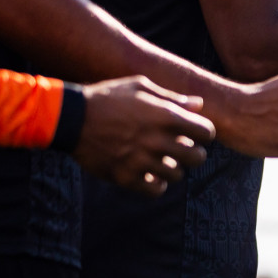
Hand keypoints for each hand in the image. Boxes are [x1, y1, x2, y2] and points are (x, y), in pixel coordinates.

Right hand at [71, 76, 214, 195]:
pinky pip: (155, 190)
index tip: (195, 132)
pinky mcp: (124, 176)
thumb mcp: (140, 87)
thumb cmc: (107, 98)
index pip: (207, 132)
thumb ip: (172, 98)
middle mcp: (157, 140)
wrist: (70, 118)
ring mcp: (141, 160)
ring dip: (173, 168)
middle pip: (197, 158)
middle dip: (193, 153)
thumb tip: (199, 105)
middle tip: (182, 149)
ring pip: (177, 175)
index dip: (204, 132)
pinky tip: (150, 175)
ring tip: (161, 160)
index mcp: (165, 116)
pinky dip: (156, 184)